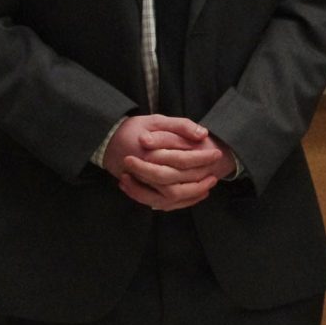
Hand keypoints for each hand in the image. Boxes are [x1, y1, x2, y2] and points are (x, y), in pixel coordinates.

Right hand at [104, 115, 224, 209]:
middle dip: (198, 181)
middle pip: (173, 184)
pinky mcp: (139, 191)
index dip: (201, 157)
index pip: (179, 159)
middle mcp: (141, 172)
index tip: (217, 154)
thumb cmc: (135, 129)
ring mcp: (139, 184)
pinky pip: (160, 204)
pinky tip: (196, 195)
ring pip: (167, 199)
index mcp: (146, 153)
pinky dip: (180, 202)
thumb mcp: (156, 120)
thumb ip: (180, 126)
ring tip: (208, 185)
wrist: (108, 141)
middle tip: (215, 175)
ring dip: (191, 195)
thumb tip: (202, 134)